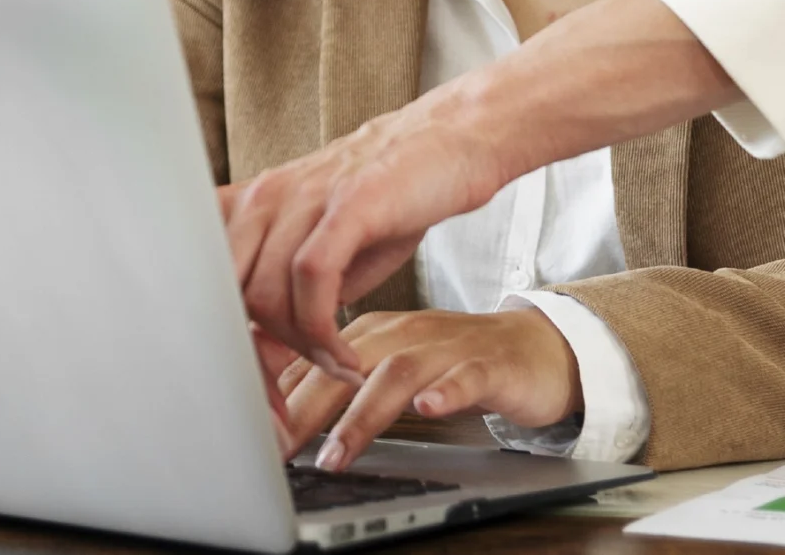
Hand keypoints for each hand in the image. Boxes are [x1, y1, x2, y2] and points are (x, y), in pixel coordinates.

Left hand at [221, 89, 521, 381]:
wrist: (450, 144)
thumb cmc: (387, 201)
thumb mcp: (323, 253)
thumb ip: (286, 298)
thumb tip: (262, 361)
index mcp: (248, 207)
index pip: (204, 286)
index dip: (222, 348)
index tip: (252, 392)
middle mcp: (264, 197)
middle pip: (226, 295)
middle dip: (252, 360)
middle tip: (286, 401)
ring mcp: (303, 196)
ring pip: (267, 292)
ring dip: (300, 348)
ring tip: (335, 365)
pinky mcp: (347, 202)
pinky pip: (312, 277)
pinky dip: (323, 330)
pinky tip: (346, 353)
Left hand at [279, 308, 579, 471]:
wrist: (534, 351)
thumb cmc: (454, 363)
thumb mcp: (388, 367)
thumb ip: (338, 383)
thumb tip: (276, 412)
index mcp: (373, 332)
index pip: (313, 360)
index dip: (279, 397)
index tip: (249, 434)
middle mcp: (405, 333)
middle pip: (344, 365)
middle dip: (305, 411)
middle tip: (277, 451)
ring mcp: (447, 348)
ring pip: (397, 374)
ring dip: (363, 415)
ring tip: (338, 452)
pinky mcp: (488, 366)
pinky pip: (465, 378)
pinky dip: (445, 394)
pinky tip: (428, 411)